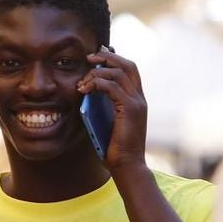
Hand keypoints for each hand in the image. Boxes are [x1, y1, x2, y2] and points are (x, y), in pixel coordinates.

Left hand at [77, 47, 147, 172]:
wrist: (127, 167)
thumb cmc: (115, 149)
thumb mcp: (107, 122)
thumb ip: (102, 106)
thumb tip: (86, 92)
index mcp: (137, 101)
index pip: (130, 70)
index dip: (114, 59)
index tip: (97, 55)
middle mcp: (140, 99)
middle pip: (127, 65)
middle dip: (107, 57)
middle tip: (89, 57)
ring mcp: (137, 103)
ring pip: (118, 73)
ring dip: (97, 72)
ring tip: (82, 81)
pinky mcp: (130, 109)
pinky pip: (112, 86)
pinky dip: (97, 84)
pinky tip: (84, 90)